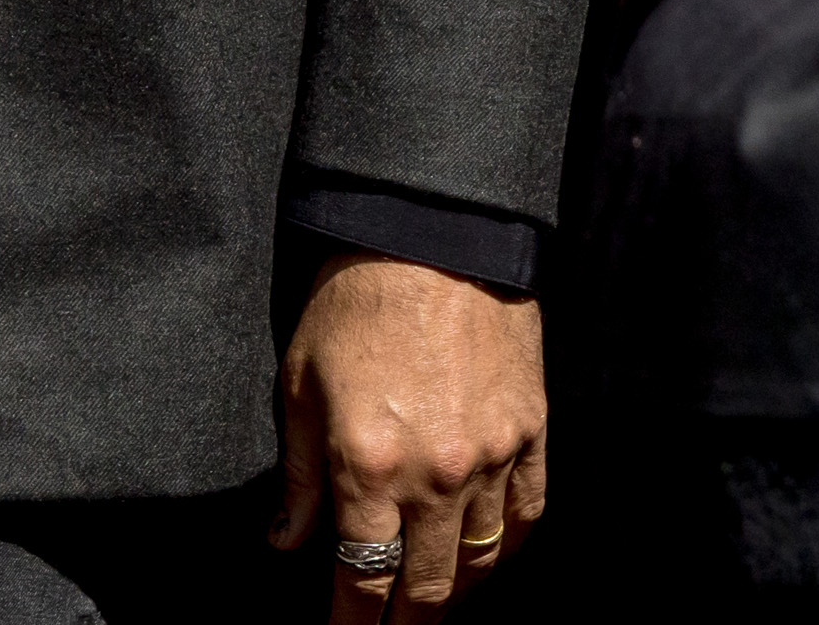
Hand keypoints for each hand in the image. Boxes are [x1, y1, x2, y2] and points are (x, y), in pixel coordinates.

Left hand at [268, 253, 547, 615]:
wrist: (433, 232)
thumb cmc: (355, 300)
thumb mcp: (300, 384)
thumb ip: (300, 476)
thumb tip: (288, 544)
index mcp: (370, 467)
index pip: (361, 578)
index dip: (350, 624)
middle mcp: (435, 476)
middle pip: (425, 589)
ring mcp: (491, 456)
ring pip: (480, 561)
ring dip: (455, 594)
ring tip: (434, 605)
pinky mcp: (531, 430)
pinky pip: (527, 513)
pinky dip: (509, 546)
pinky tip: (490, 557)